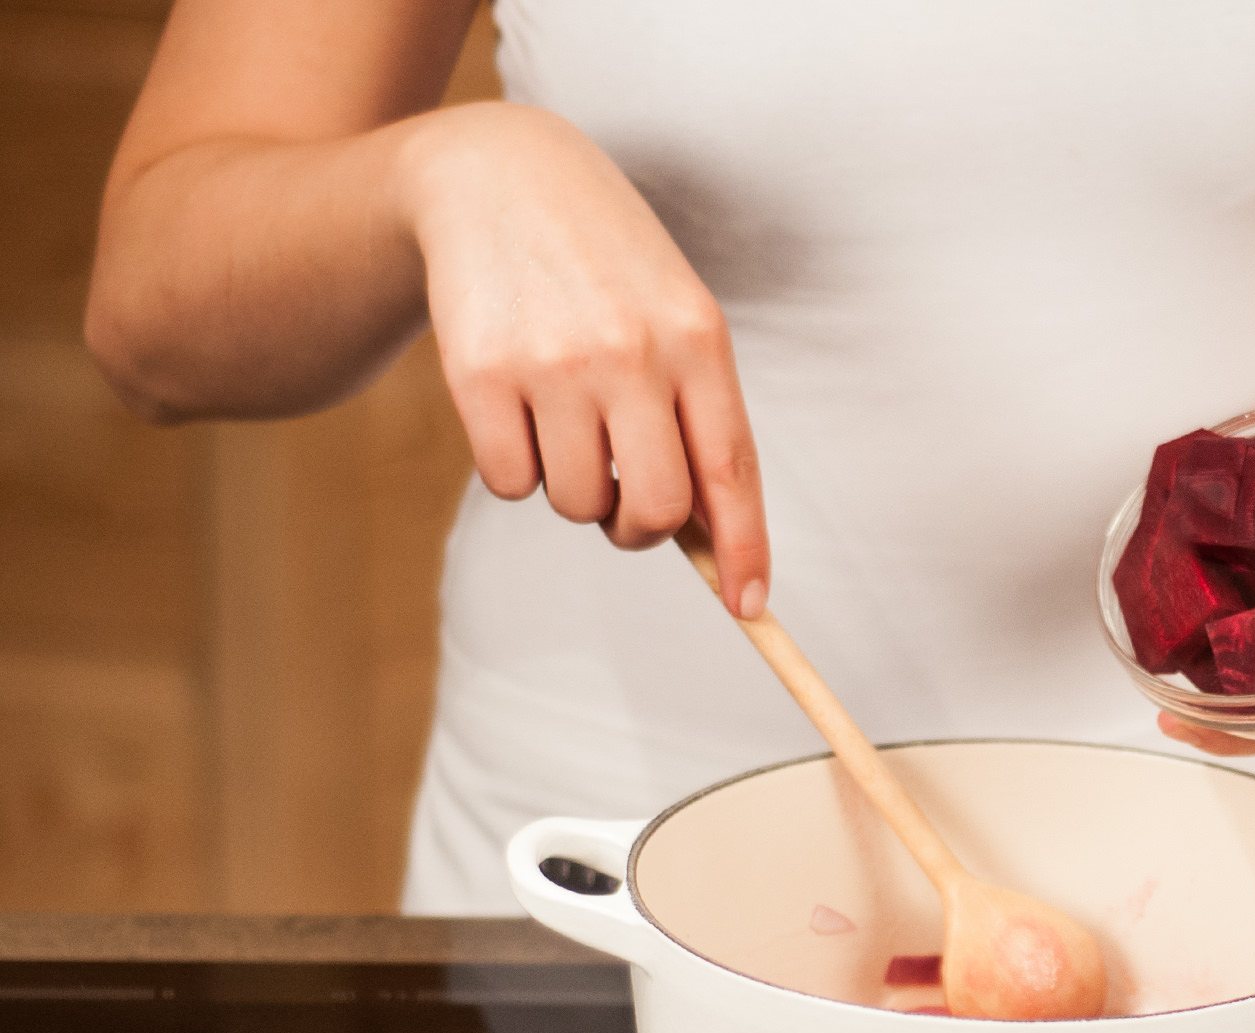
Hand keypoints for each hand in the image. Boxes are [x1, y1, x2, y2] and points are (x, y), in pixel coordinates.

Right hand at [401, 103, 768, 613]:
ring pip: (575, 504)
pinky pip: (509, 483)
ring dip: (573, 490)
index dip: (744, 550)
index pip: (731, 471)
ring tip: (565, 421)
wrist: (498, 176)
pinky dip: (515, 468)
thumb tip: (709, 539)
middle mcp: (631, 352)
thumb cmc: (608, 267)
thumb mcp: (677, 317)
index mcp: (698, 340)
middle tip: (622, 503)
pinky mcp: (478, 372)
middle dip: (640, 529)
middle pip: (653, 510)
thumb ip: (699, 415)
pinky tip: (516, 406)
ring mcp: (553, 363)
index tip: (750, 607)